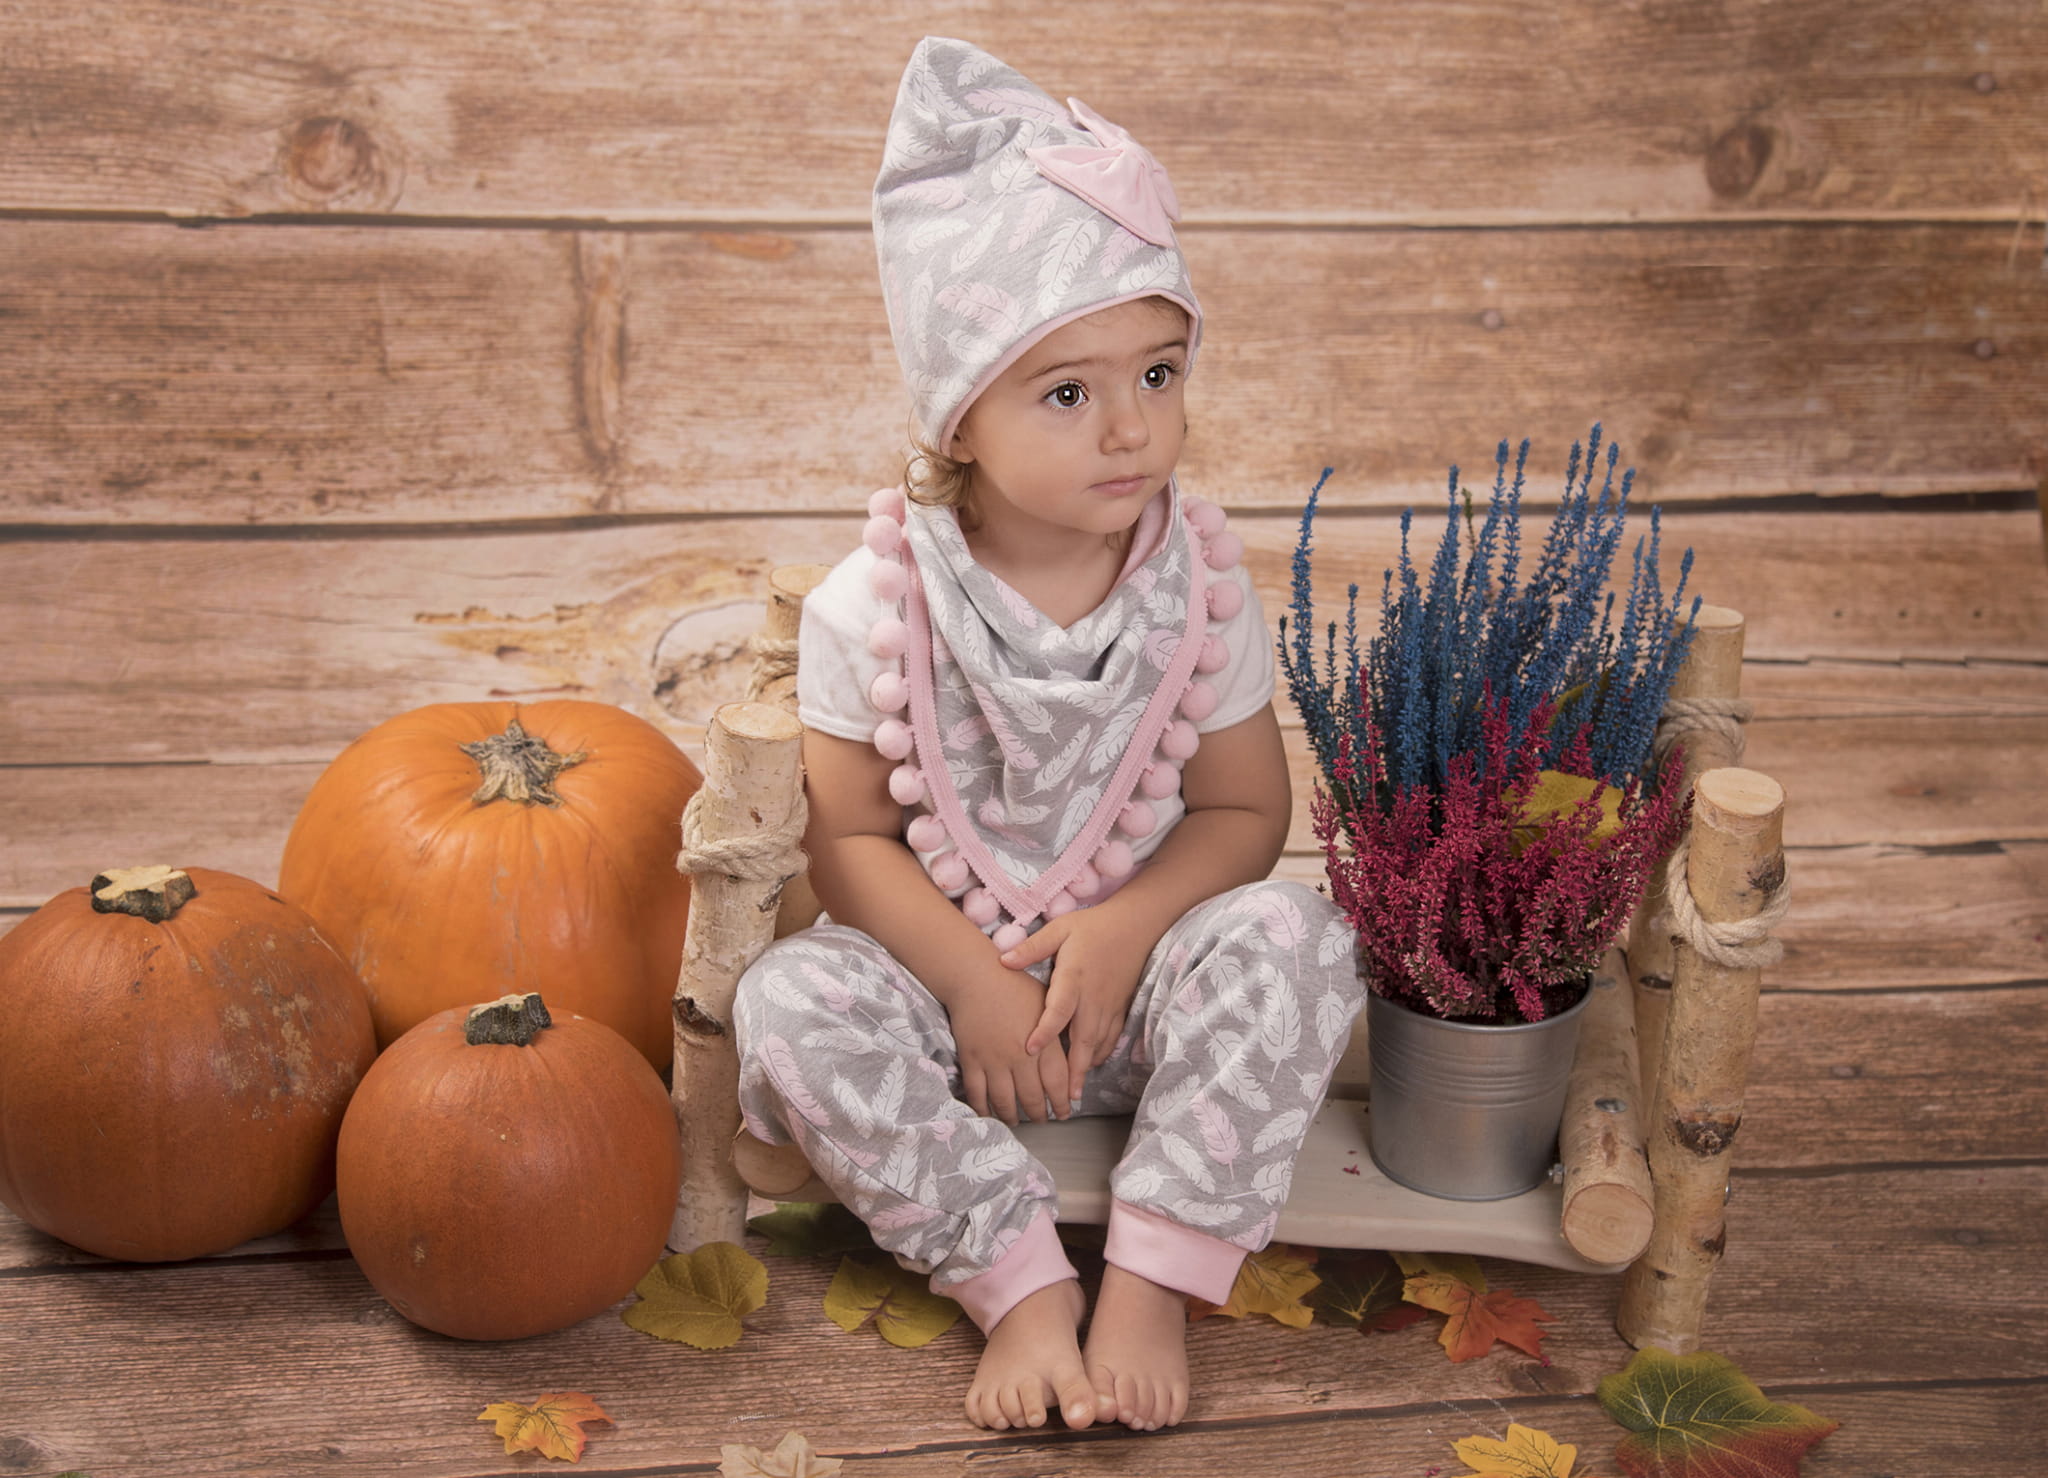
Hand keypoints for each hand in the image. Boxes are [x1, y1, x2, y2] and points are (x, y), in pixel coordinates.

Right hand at [948, 966, 1072, 1125]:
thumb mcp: (1046, 1003)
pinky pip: (978, 1093)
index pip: (1057, 1083)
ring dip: (1013, 1116)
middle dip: (1040, 1114)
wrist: (975, 975)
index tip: (1064, 1112)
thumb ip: (1057, 1031)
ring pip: (1005, 1101)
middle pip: (1033, 1097)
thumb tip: (1072, 1053)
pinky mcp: (971, 1060)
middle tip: (1043, 1119)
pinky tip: (989, 1114)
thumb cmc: (1014, 985)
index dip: (1062, 1102)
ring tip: (1017, 1121)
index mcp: (1043, 1042)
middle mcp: (1020, 1055)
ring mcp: (994, 1059)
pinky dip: (984, 1108)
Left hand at [1001, 908, 1153, 1103]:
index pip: (1058, 1010)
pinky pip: (1111, 1037)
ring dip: (1087, 1067)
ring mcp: (1109, 1005)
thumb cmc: (1093, 927)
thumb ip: (1033, 947)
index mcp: (1074, 978)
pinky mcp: (1120, 1007)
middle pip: (1083, 1038)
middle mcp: (1093, 997)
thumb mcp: (1060, 929)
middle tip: (1065, 1096)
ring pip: (1098, 1042)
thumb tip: (1003, 960)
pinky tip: (1089, 1065)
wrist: (1135, 925)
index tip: (1029, 1049)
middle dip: (1074, 1069)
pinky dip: (1101, 1053)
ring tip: (1075, 1091)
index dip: (1044, 1031)